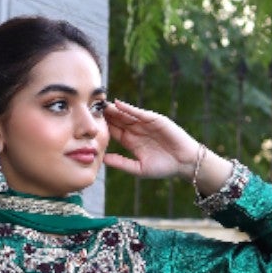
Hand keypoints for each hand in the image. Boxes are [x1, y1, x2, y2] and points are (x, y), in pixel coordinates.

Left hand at [100, 98, 224, 187]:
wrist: (184, 163)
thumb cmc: (163, 168)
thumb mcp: (139, 168)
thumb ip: (121, 163)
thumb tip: (103, 159)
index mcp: (130, 141)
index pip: (114, 131)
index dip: (102, 127)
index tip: (88, 124)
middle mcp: (136, 130)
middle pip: (117, 120)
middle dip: (105, 115)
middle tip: (89, 109)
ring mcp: (145, 124)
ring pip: (126, 115)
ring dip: (114, 109)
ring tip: (101, 104)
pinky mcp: (154, 119)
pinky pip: (139, 113)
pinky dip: (129, 108)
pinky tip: (118, 104)